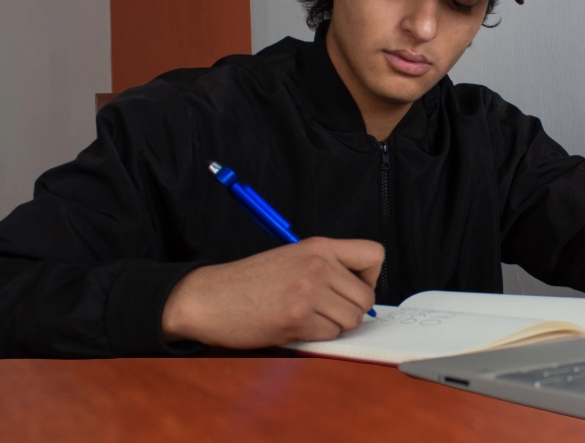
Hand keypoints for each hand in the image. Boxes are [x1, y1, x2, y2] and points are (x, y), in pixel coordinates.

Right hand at [161, 237, 383, 348]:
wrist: (209, 298)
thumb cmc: (250, 282)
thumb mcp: (292, 258)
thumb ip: (328, 268)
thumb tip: (363, 294)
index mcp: (319, 246)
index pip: (375, 254)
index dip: (370, 278)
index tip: (352, 288)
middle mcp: (318, 264)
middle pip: (367, 298)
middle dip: (351, 311)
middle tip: (325, 312)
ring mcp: (308, 290)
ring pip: (351, 320)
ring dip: (334, 327)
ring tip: (307, 319)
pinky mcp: (297, 317)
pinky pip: (330, 336)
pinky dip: (316, 338)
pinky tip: (293, 327)